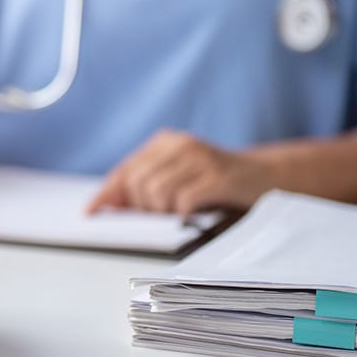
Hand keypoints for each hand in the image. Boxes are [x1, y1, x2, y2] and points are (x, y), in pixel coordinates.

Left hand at [86, 129, 279, 216]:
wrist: (265, 176)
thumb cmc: (216, 183)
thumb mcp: (179, 178)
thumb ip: (148, 187)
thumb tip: (111, 204)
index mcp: (166, 142)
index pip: (126, 169)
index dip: (107, 192)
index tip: (91, 212)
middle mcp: (180, 145)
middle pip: (137, 182)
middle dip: (142, 206)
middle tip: (161, 214)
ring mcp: (200, 158)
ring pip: (156, 192)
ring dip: (163, 211)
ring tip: (179, 211)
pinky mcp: (218, 175)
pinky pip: (183, 200)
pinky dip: (182, 212)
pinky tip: (192, 213)